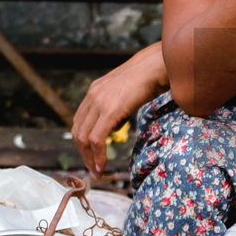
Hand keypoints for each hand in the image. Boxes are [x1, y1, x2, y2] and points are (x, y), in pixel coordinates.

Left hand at [72, 42, 166, 175]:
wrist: (158, 65)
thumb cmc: (149, 77)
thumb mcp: (126, 93)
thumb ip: (116, 108)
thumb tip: (114, 126)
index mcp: (94, 91)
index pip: (80, 121)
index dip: (83, 141)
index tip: (90, 155)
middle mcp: (92, 95)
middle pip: (78, 131)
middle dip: (83, 153)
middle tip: (92, 168)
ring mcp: (99, 102)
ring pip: (84, 137)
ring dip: (89, 157)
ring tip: (97, 170)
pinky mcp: (109, 110)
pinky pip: (96, 138)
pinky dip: (97, 155)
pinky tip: (102, 165)